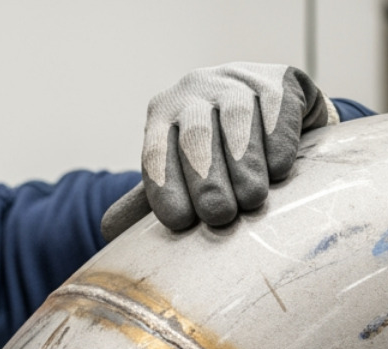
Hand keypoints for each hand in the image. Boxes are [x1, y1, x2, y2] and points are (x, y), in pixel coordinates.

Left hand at [102, 63, 335, 240]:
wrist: (275, 120)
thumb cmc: (220, 159)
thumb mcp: (182, 175)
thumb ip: (151, 201)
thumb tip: (108, 230)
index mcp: (163, 116)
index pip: (156, 154)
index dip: (164, 188)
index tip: (179, 222)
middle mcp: (195, 91)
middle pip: (195, 136)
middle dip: (206, 179)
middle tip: (219, 216)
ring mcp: (237, 80)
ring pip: (236, 119)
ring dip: (244, 163)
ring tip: (252, 199)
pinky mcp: (278, 78)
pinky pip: (276, 107)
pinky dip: (277, 140)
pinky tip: (280, 169)